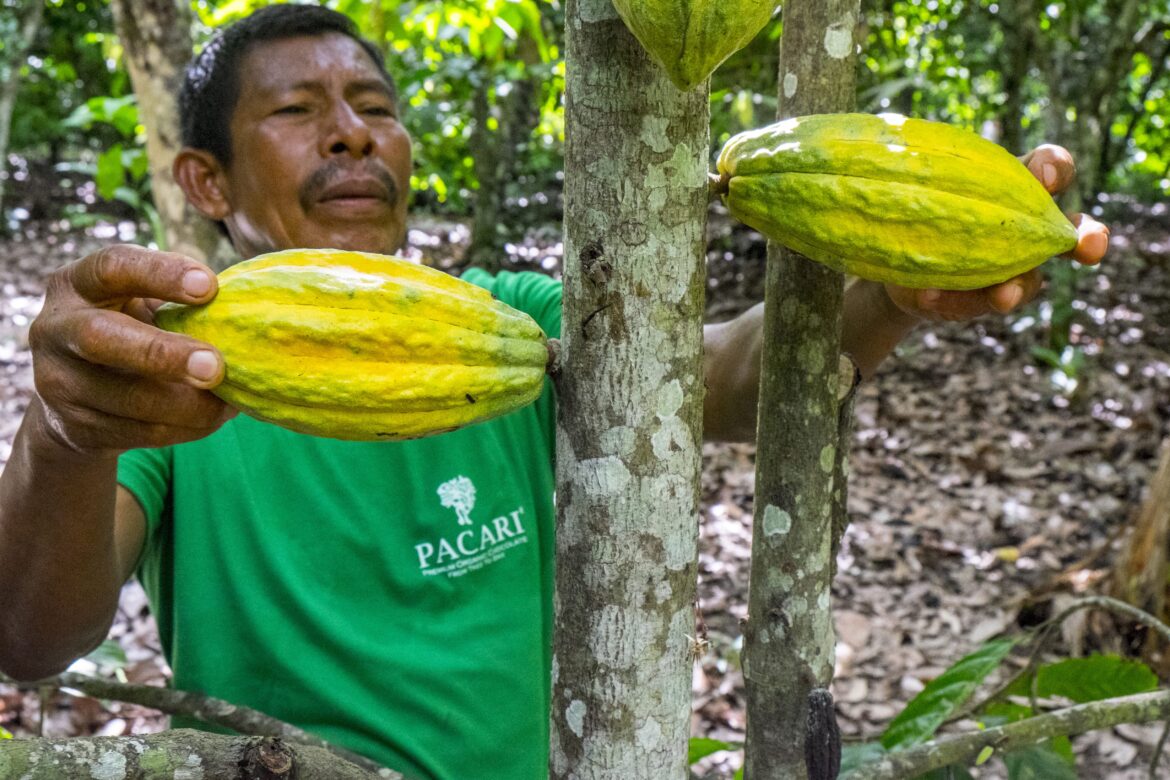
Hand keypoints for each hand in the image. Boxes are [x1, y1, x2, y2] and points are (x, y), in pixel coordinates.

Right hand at [28, 244, 235, 455]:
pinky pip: (140, 432)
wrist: (74, 396)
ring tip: (229, 401)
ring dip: (188, 404)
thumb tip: (249, 311)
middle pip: (102, 337)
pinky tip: (212, 419)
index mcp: (76, 284)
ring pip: (128, 398)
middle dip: (163, 353)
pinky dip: (185, 428)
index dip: (161, 273)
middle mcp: (55, 329)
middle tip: (215, 366)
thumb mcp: (140, 306)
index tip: (211, 286)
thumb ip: (178, 304)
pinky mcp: (74, 427)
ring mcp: (57, 382)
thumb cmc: (130, 331)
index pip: (112, 267)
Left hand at [884, 144, 1110, 321]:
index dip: (1054, 168)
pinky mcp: (981, 300)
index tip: (1045, 178)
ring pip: (1030, 282)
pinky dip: (954, 302)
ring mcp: (1010, 269)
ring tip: (1003, 296)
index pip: (1049, 166)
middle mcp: (1026, 229)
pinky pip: (974, 305)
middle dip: (1088, 236)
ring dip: (1017, 289)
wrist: (895, 256)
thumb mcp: (924, 181)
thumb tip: (915, 178)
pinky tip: (932, 296)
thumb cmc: (921, 201)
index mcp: (1017, 185)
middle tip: (1089, 246)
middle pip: (1073, 230)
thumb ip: (931, 180)